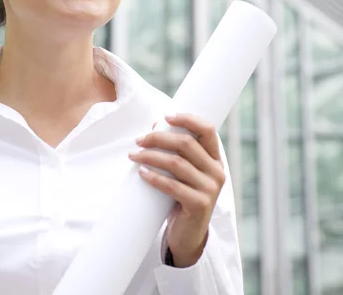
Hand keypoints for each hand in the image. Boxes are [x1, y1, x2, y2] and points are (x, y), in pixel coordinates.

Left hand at [128, 114, 225, 267]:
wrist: (188, 235)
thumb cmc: (182, 196)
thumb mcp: (183, 171)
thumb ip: (175, 150)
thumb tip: (155, 124)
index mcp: (215, 159)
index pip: (208, 130)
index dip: (188, 119)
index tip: (165, 116)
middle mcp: (217, 171)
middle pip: (186, 144)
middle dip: (158, 138)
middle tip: (139, 140)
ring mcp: (211, 189)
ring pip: (176, 164)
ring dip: (151, 156)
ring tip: (133, 155)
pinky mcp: (200, 205)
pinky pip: (173, 186)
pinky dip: (154, 177)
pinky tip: (141, 172)